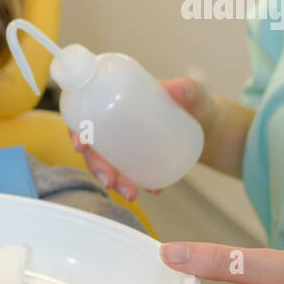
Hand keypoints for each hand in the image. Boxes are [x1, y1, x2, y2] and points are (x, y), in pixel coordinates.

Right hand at [71, 76, 215, 199]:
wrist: (208, 124)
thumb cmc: (193, 101)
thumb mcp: (192, 92)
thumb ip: (186, 89)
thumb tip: (174, 91)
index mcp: (116, 100)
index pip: (85, 114)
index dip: (75, 130)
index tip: (81, 145)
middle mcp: (115, 124)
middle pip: (94, 147)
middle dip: (97, 167)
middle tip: (110, 181)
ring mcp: (125, 144)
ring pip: (108, 164)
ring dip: (114, 181)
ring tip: (131, 194)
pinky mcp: (137, 159)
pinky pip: (129, 174)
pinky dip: (138, 184)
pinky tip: (153, 189)